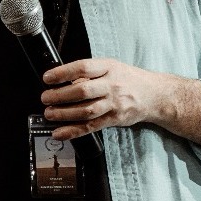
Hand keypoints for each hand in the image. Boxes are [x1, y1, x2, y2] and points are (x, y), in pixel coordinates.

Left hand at [40, 57, 168, 140]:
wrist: (155, 95)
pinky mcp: (114, 119)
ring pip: (86, 110)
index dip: (63, 73)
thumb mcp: (112, 67)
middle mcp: (112, 85)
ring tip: (49, 114)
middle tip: (45, 98)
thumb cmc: (128, 79)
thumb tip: (63, 80)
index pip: (83, 68)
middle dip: (60, 96)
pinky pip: (91, 126)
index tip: (47, 78)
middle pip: (83, 91)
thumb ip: (90, 72)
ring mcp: (114, 103)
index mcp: (109, 67)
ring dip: (64, 114)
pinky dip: (73, 131)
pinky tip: (59, 133)